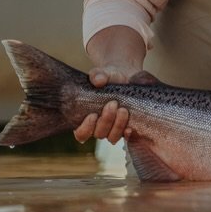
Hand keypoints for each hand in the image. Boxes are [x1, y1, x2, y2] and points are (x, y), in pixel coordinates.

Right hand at [75, 25, 154, 143]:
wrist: (124, 77)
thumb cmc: (108, 77)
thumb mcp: (101, 74)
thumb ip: (97, 75)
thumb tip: (98, 80)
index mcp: (86, 118)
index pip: (80, 134)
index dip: (85, 128)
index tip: (93, 115)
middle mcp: (98, 127)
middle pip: (98, 134)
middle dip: (105, 120)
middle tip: (113, 104)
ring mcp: (112, 129)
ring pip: (112, 137)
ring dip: (117, 126)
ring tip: (123, 110)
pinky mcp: (125, 128)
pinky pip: (126, 137)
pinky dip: (127, 134)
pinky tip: (130, 127)